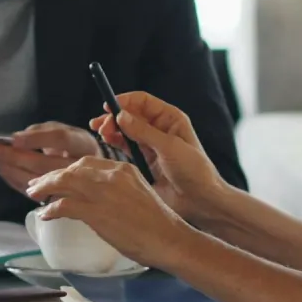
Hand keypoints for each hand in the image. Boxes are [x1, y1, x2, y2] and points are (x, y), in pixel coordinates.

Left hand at [0, 121, 100, 195]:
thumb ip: (40, 131)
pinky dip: (16, 181)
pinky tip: (5, 171)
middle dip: (16, 157)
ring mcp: (71, 187)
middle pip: (45, 163)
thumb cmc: (72, 147)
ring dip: (12, 171)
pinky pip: (34, 193)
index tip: (14, 139)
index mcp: (83, 144)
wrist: (91, 171)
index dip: (37, 139)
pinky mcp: (59, 200)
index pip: (61, 139)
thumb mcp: (63, 131)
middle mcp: (80, 167)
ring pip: (38, 181)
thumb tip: (16, 140)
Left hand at [24, 157, 189, 269]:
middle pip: (71, 169)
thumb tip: (91, 197)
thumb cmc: (156, 223)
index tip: (55, 177)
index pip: (86, 163)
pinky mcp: (96, 212)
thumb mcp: (136, 194)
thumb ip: (115, 189)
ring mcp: (103, 193)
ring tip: (33, 195)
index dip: (66, 169)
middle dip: (50, 176)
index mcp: (122, 168)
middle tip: (36, 186)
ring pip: (64, 183)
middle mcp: (111, 175)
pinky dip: (52, 209)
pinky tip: (46, 214)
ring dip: (45, 189)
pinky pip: (65, 205)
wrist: (169, 239)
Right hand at [90, 91, 229, 224]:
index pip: (143, 101)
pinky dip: (115, 143)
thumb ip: (144, 132)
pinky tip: (107, 142)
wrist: (200, 201)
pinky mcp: (144, 161)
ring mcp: (151, 145)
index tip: (108, 106)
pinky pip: (126, 147)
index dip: (124, 101)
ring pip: (125, 130)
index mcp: (170, 118)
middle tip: (101, 125)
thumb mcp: (170, 148)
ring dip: (112, 129)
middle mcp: (159, 128)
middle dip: (114, 117)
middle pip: (131, 115)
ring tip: (102, 133)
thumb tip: (120, 116)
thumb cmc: (194, 171)